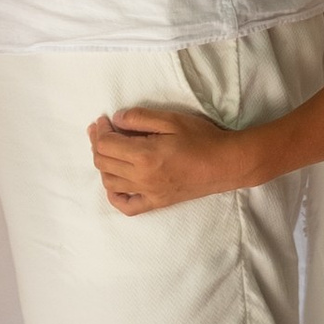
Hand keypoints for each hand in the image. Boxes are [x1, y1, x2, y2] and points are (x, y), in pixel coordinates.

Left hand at [88, 102, 242, 212]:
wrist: (226, 164)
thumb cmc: (202, 138)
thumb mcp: (171, 119)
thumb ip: (139, 118)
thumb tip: (116, 119)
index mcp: (144, 155)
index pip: (106, 145)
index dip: (100, 130)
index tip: (103, 120)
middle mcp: (142, 178)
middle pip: (103, 163)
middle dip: (97, 144)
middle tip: (102, 130)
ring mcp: (148, 193)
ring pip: (109, 183)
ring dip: (103, 165)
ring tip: (109, 149)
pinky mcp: (157, 202)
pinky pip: (126, 206)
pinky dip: (114, 195)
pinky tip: (115, 182)